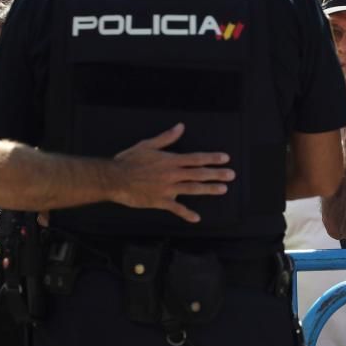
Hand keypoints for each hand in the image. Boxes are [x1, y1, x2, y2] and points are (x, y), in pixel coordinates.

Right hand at [111, 123, 234, 222]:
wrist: (114, 178)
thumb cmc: (129, 160)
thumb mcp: (148, 145)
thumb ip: (166, 138)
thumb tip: (180, 127)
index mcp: (171, 160)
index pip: (196, 158)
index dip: (212, 158)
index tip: (225, 158)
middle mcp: (172, 174)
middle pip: (199, 173)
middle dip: (217, 174)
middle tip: (231, 175)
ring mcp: (167, 188)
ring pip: (193, 189)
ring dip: (209, 189)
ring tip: (223, 189)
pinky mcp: (160, 201)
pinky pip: (176, 209)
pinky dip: (186, 214)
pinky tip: (196, 218)